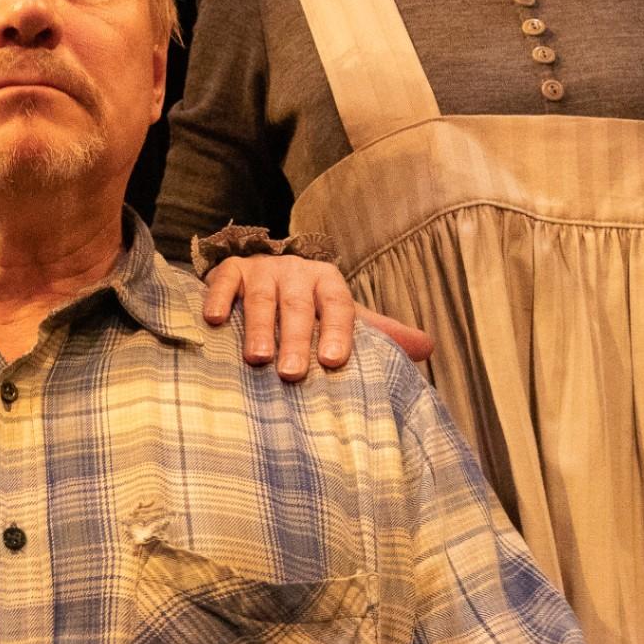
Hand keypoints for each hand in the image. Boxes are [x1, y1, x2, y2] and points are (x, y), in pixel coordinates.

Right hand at [199, 255, 433, 379]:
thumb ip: (379, 333)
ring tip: (257, 358)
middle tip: (293, 374)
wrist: (262, 274)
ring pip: (262, 297)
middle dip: (296, 338)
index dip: (337, 332)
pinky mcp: (230, 269)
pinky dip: (218, 299)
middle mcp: (297, 272)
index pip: (338, 305)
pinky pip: (223, 281)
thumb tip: (429, 347)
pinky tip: (214, 322)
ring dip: (258, 327)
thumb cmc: (307, 308)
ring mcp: (262, 269)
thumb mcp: (341, 316)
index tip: (333, 362)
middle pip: (298, 305)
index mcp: (328, 283)